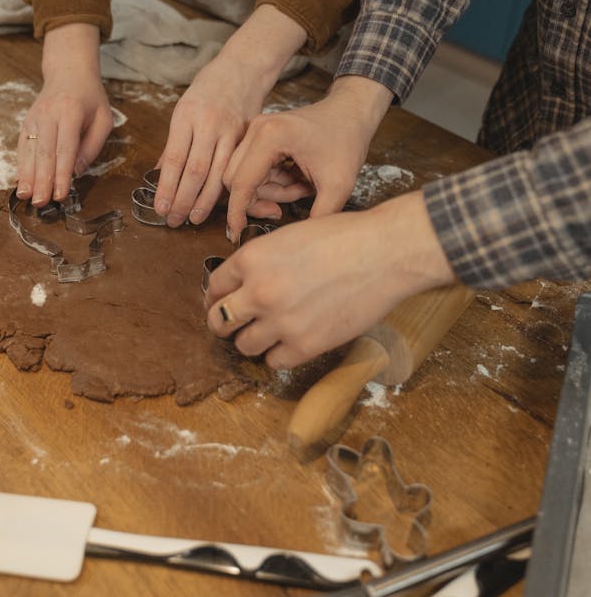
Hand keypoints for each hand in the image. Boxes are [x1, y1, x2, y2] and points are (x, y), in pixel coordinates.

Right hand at [16, 24, 112, 205]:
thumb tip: (77, 171)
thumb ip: (93, 145)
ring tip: (26, 197)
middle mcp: (48, 115)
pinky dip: (21, 165)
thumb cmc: (90, 98)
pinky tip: (20, 182)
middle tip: (41, 203)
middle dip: (41, 180)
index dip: (62, 174)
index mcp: (71, 113)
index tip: (61, 195)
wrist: (68, 71)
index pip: (65, 149)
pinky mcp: (26, 122)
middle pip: (44, 152)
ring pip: (29, 151)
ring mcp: (34, 118)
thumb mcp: (104, 118)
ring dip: (27, 176)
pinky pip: (22, 146)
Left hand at [154, 4, 306, 226]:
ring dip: (205, 201)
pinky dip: (227, 189)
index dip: (166, 187)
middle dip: (183, 200)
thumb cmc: (208, 89)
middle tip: (174, 221)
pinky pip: (236, 168)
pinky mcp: (248, 137)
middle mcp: (209, 123)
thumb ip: (175, 143)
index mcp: (186, 115)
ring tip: (193, 219)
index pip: (174, 158)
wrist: (243, 69)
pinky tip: (221, 204)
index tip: (160, 208)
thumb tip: (159, 175)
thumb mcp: (184, 109)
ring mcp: (231, 130)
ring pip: (218, 174)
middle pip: (195, 171)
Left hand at [205, 190, 456, 368]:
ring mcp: (281, 321)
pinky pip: (274, 360)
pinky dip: (279, 354)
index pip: (213, 286)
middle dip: (224, 322)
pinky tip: (291, 342)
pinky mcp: (305, 345)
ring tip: (268, 333)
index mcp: (252, 258)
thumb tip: (245, 282)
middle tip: (236, 324)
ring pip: (243, 345)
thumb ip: (263, 259)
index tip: (220, 302)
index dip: (215, 296)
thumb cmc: (344, 237)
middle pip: (219, 320)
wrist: (384, 253)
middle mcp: (259, 291)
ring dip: (253, 340)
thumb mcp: (290, 236)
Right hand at [224, 74, 393, 236]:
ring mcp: (256, 130)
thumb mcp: (338, 185)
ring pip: (243, 176)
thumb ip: (318, 216)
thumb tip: (298, 243)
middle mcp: (257, 129)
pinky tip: (296, 180)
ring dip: (268, 192)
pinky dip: (272, 182)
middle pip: (235, 179)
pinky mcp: (260, 136)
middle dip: (257, 200)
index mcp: (271, 136)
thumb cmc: (346, 141)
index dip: (237, 211)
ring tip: (300, 189)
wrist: (351, 114)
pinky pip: (253, 169)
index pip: (240, 182)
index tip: (237, 232)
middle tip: (281, 210)